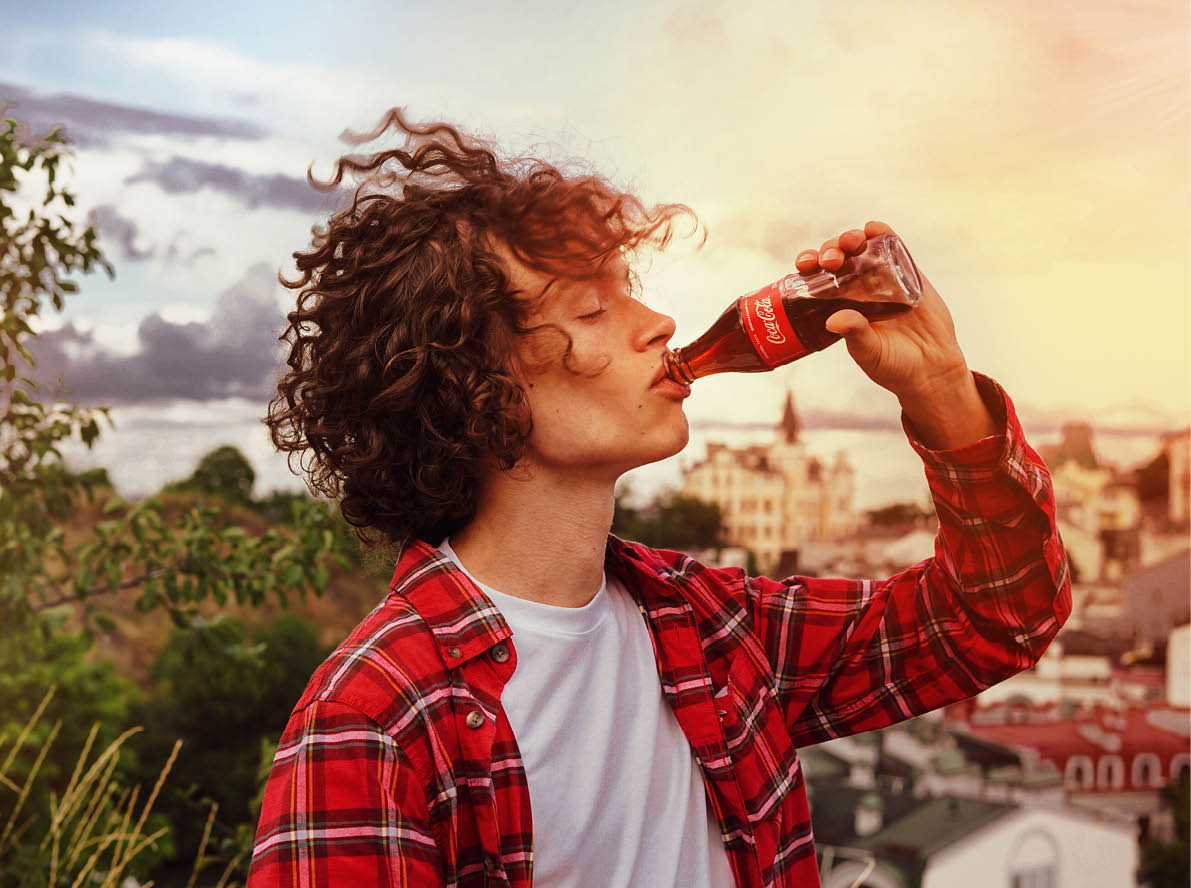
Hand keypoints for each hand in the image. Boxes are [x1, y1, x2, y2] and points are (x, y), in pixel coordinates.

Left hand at [794, 221, 969, 402]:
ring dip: (850, 239)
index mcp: (839, 305)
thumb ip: (854, 334)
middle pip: (836, 258)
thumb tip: (834, 319)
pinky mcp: (907, 273)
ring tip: (850, 243)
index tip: (804, 265)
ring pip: (860, 248)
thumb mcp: (869, 352)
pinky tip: (873, 229)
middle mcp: (857, 287)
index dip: (808, 265)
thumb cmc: (893, 365)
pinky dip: (882, 234)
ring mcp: (882, 278)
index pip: (816, 277)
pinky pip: (892, 247)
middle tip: (831, 261)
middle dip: (829, 251)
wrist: (932, 368)